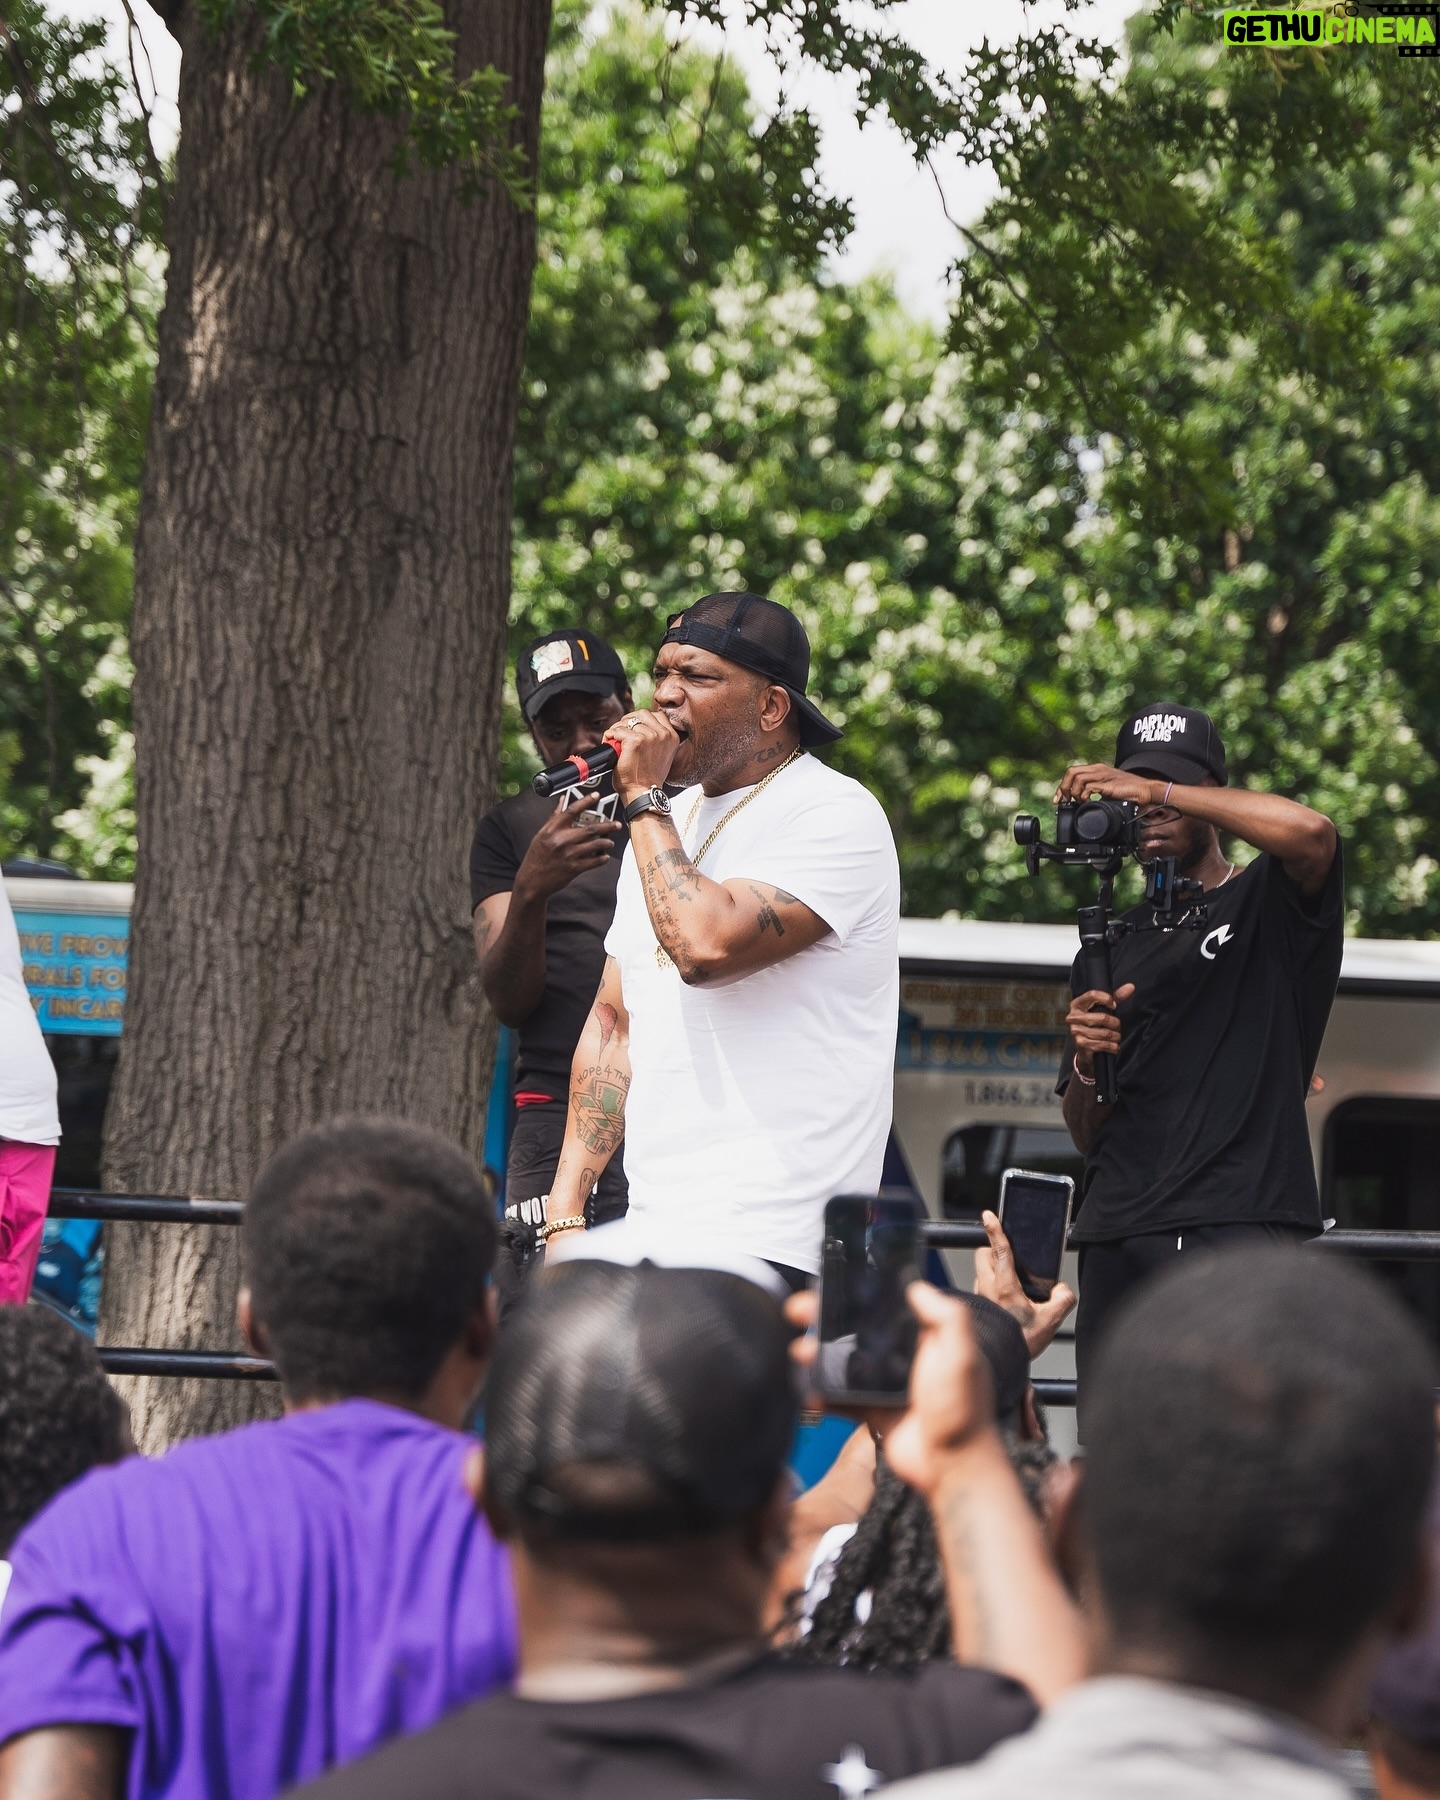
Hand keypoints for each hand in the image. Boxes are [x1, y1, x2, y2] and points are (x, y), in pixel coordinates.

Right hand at [514, 792, 620, 901]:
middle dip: (607, 825)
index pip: (572, 810)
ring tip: (610, 842)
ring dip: (607, 842)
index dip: (586, 801)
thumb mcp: (541, 834)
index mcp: (553, 830)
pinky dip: (603, 858)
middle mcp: (562, 840)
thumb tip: (562, 800)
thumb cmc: (537, 856)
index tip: (596, 796)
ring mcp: (569, 855)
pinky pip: (594, 861)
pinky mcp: (574, 868)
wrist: (532, 880)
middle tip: (616, 824)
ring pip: (596, 845)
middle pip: (591, 829)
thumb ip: (554, 817)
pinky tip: (604, 856)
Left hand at [604, 712, 681, 804]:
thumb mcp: (662, 755)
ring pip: (628, 721)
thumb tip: (641, 727)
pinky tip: (611, 745)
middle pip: (642, 714)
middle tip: (620, 732)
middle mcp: (663, 734)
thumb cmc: (648, 778)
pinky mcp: (635, 741)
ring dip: (617, 729)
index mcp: (672, 737)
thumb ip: (657, 739)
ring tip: (614, 741)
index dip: (642, 720)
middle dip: (628, 721)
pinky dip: (610, 736)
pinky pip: (618, 730)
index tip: (633, 728)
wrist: (643, 793)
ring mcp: (650, 736)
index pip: (657, 715)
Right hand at [784, 1284, 996, 1499]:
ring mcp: (884, 1385)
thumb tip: (918, 1286)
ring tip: (801, 1352)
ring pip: (842, 1361)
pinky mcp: (872, 1411)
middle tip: (801, 1312)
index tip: (832, 1285)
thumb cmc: (963, 1411)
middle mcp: (903, 1357)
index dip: (860, 1295)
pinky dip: (821, 1393)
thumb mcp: (962, 1355)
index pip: (887, 1307)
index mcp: (925, 1338)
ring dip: (818, 1354)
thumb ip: (948, 1316)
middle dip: (826, 1319)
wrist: (952, 1467)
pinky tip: (808, 1390)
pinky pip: (840, 1397)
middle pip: (856, 1330)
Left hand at [975, 1210, 1075, 1357]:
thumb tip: (1061, 1289)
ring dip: (992, 1268)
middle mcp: (987, 1288)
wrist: (1004, 1361)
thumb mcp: (1052, 1320)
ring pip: (981, 1270)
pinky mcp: (978, 1304)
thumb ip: (1063, 1298)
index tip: (989, 1215)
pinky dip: (991, 1283)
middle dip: (993, 1248)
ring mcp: (980, 1296)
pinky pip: (981, 1285)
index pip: (999, 1250)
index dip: (995, 1229)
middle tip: (1009, 1254)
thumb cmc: (1022, 1342)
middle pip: (982, 1254)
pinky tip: (1004, 1295)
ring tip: (1010, 1278)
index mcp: (1005, 1287)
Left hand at [1055, 762, 1164, 806]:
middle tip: (1064, 802)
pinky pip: (1088, 787)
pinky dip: (1083, 796)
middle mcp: (1098, 769)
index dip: (1062, 786)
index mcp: (1097, 769)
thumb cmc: (1128, 792)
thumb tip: (1080, 804)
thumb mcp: (1107, 791)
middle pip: (1071, 772)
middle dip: (1063, 788)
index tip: (1059, 799)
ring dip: (1073, 792)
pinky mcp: (1107, 784)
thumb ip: (1094, 793)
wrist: (1145, 790)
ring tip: (1077, 802)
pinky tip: (1086, 803)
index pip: (1072, 772)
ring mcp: (1102, 775)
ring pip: (1077, 778)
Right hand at [1065, 983, 1134, 1069]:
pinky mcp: (1080, 1044)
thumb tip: (1131, 986)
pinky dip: (1113, 1046)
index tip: (1114, 1005)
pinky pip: (1103, 1044)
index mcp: (1077, 1004)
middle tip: (1118, 1026)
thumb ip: (1116, 997)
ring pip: (1105, 1033)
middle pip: (1103, 1017)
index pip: (1092, 995)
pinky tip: (1114, 1046)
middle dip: (1115, 1023)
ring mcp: (1075, 1031)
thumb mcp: (1103, 1008)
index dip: (1107, 999)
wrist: (1084, 1046)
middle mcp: (1073, 1017)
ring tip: (1117, 1037)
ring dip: (1116, 1036)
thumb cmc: (1095, 1023)